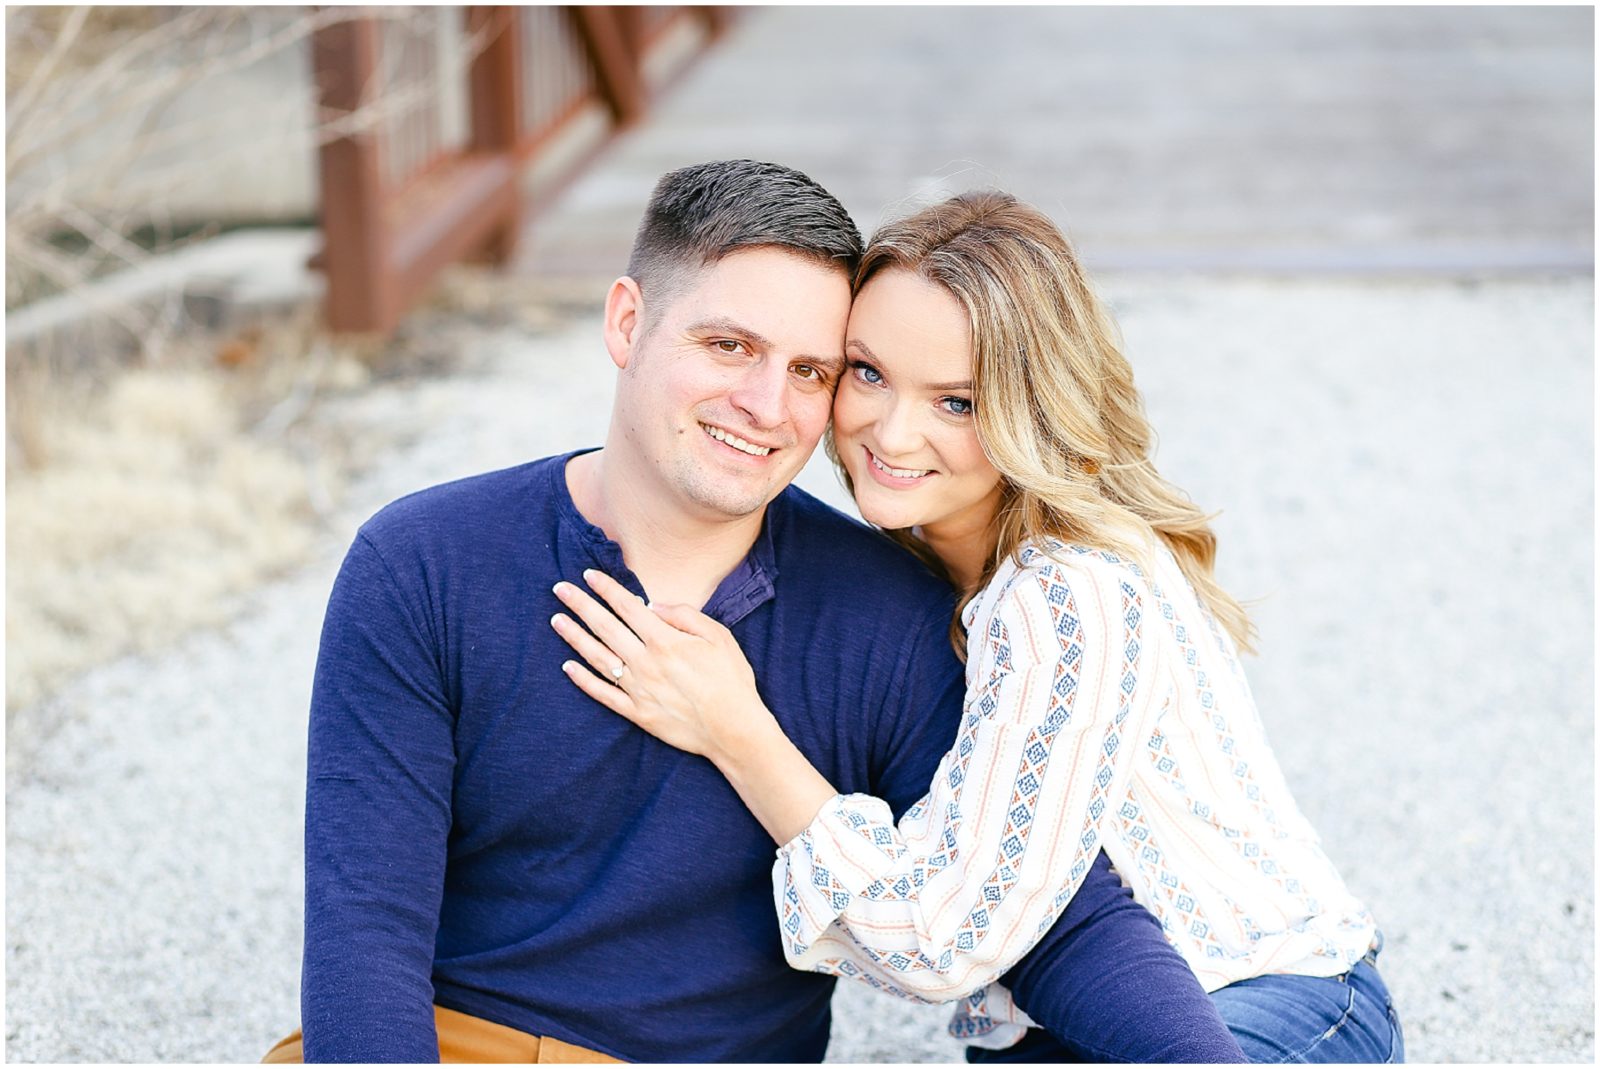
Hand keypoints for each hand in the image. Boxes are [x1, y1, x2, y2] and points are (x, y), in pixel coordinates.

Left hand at [551, 569, 768, 764]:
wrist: (734, 731)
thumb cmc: (732, 680)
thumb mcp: (719, 637)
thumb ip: (685, 616)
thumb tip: (653, 605)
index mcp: (665, 640)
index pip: (628, 606)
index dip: (607, 589)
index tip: (589, 575)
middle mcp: (645, 662)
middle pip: (605, 627)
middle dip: (581, 605)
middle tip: (559, 588)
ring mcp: (638, 689)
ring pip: (598, 657)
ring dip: (574, 636)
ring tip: (556, 620)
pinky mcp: (637, 713)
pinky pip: (603, 694)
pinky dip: (583, 680)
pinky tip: (567, 666)